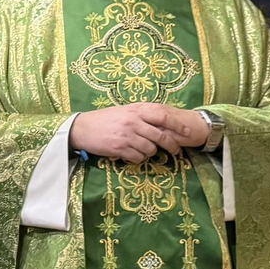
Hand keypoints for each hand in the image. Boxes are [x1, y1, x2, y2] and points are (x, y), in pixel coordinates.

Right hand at [69, 104, 193, 162]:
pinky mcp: (120, 148)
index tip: (187, 132)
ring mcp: (127, 135)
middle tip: (176, 151)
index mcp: (136, 110)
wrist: (82, 128)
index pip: (163, 116)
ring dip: (150, 152)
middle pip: (161, 136)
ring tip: (143, 150)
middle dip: (172, 145)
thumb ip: (141, 114)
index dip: (178, 125)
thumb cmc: (104, 119)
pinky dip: (138, 158)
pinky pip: (138, 158)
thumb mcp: (124, 111)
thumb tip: (162, 119)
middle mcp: (133, 122)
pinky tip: (131, 154)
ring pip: (151, 149)